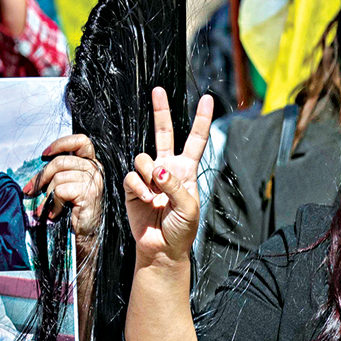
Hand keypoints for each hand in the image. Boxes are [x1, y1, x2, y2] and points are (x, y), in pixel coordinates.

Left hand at [26, 133, 102, 239]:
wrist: (85, 232)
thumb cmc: (73, 209)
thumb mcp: (66, 185)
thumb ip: (59, 173)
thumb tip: (35, 175)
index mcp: (90, 163)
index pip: (81, 141)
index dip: (61, 143)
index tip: (44, 154)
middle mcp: (95, 169)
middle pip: (61, 161)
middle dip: (41, 176)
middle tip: (30, 190)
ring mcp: (94, 180)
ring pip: (58, 177)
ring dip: (47, 194)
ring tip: (46, 206)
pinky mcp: (89, 193)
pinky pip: (61, 191)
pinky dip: (54, 203)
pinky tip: (55, 212)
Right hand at [124, 88, 213, 267]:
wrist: (161, 249)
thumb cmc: (182, 230)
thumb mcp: (189, 208)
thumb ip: (176, 185)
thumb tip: (158, 169)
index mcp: (187, 170)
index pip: (195, 140)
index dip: (201, 119)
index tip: (207, 99)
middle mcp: (167, 168)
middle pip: (163, 133)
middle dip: (160, 111)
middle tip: (157, 90)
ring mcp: (148, 177)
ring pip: (142, 157)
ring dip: (149, 175)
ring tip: (156, 196)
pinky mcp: (133, 187)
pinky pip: (132, 176)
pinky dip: (140, 188)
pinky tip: (147, 201)